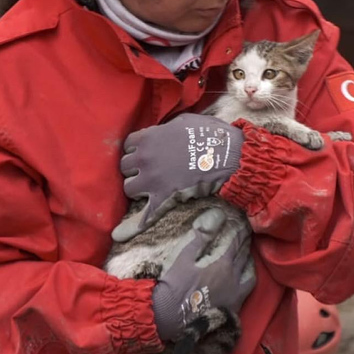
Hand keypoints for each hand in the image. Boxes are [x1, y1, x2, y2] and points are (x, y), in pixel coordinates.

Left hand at [115, 113, 243, 241]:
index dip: (138, 149)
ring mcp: (151, 179)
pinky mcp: (162, 197)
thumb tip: (161, 132)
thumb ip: (165, 128)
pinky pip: (144, 213)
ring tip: (151, 188)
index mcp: (148, 138)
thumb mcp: (184, 121)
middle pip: (125, 166)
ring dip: (138, 187)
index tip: (147, 152)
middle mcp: (144, 158)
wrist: (229, 156)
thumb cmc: (210, 135)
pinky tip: (124, 232)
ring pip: (129, 188)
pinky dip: (136, 222)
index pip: (128, 145)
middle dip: (136, 168)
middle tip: (151, 170)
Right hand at [151, 207, 254, 341]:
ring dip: (248, 261)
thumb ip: (201, 238)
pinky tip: (244, 278)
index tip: (243, 223)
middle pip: (244, 256)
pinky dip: (248, 280)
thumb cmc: (175, 284)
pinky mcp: (233, 309)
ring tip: (246, 255)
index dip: (240, 231)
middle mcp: (233, 278)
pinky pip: (247, 290)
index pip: (236, 242)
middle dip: (245, 244)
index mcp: (222, 264)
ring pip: (249, 273)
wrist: (170, 317)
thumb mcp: (184, 257)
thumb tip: (217, 217)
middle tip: (246, 235)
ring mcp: (235, 295)